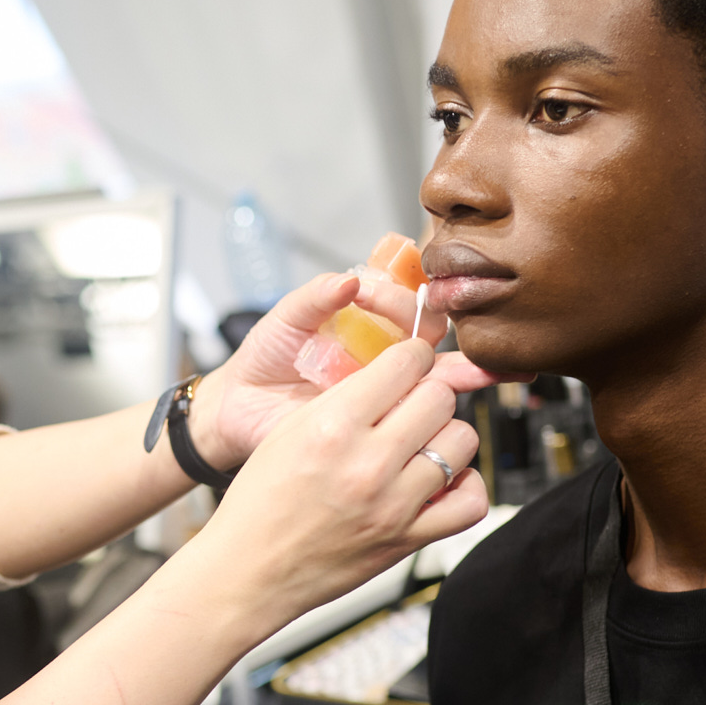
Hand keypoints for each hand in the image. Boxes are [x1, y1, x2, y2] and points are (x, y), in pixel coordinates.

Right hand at [183, 334, 491, 641]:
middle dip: (429, 394)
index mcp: (332, 426)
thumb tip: (397, 372)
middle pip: (440, 397)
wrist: (248, 570)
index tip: (409, 365)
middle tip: (412, 406)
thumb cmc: (260, 503)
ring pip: (462, 441)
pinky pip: (471, 502)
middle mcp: (366, 463)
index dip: (412, 357)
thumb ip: (344, 398)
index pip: (406, 363)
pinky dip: (464, 486)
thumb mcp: (288, 431)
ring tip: (422, 444)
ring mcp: (392, 504)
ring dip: (446, 437)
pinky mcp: (406, 540)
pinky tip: (440, 482)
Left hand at [190, 265, 443, 468]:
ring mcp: (379, 392)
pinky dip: (425, 415)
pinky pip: (405, 421)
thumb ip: (315, 296)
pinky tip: (427, 407)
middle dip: (451, 345)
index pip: (408, 306)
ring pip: (431, 385)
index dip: (402, 299)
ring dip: (453, 378)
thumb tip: (350, 280)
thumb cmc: (263, 357)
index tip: (376, 296)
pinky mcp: (370, 424)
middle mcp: (381, 357)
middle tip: (449, 344)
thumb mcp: (286, 317)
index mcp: (368, 325)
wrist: (237, 406)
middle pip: (432, 346)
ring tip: (468, 376)